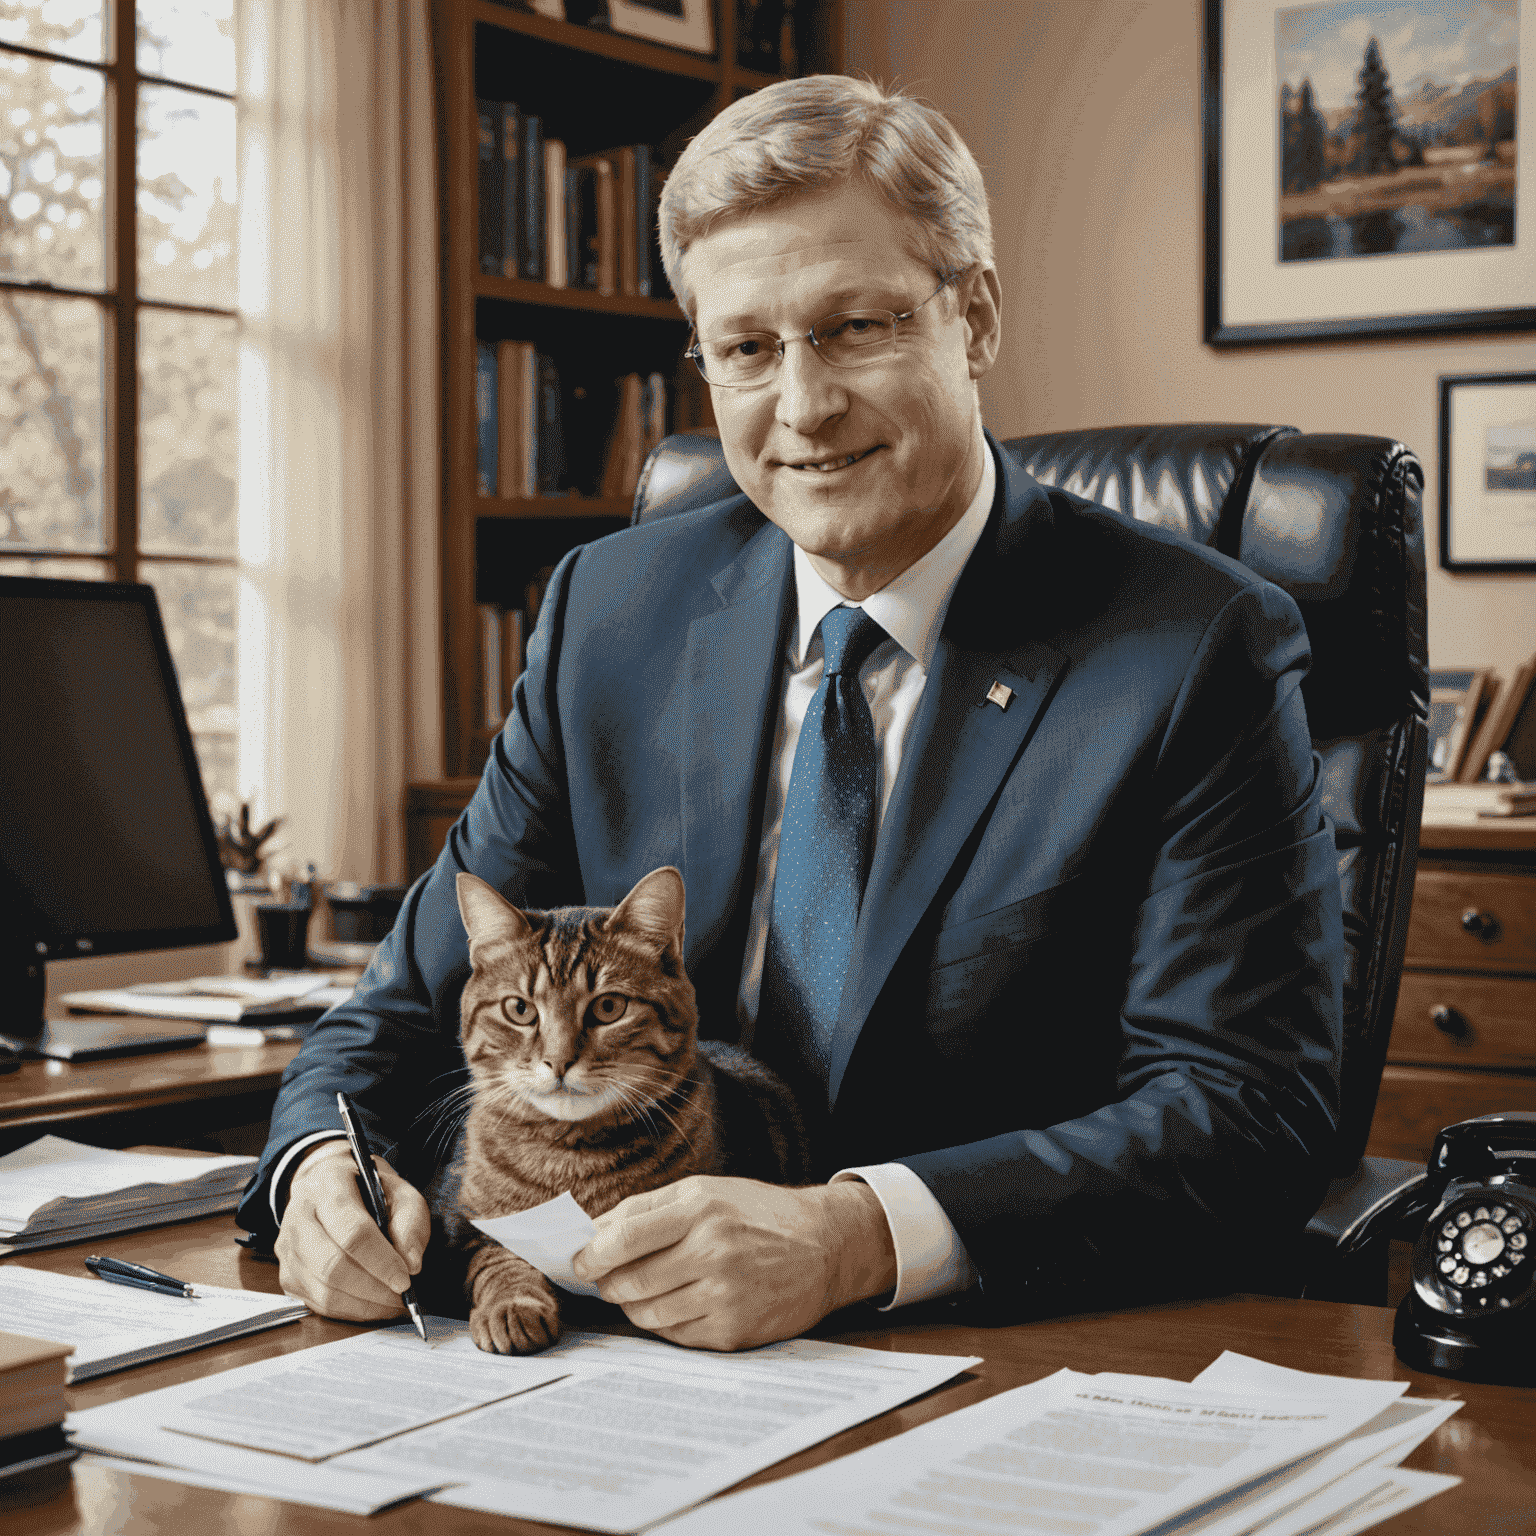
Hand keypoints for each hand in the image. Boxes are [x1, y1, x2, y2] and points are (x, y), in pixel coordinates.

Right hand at [275, 1139, 430, 1320]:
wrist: (330, 1187)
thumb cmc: (368, 1191)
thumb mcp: (400, 1192)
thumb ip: (410, 1222)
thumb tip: (411, 1264)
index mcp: (329, 1185)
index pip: (352, 1231)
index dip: (381, 1260)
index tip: (405, 1279)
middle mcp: (300, 1215)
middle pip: (332, 1265)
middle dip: (373, 1288)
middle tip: (401, 1296)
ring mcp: (288, 1247)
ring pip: (323, 1291)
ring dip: (363, 1305)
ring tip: (391, 1301)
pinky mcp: (287, 1274)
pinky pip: (318, 1304)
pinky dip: (350, 1311)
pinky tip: (371, 1303)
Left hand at [571, 1176, 896, 1351]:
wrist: (825, 1247)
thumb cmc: (756, 1213)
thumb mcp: (705, 1192)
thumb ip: (646, 1210)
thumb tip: (591, 1233)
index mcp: (701, 1209)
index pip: (625, 1237)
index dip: (591, 1254)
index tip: (577, 1261)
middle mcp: (713, 1252)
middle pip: (629, 1282)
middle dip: (607, 1284)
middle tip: (604, 1279)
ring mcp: (725, 1295)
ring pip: (647, 1314)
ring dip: (632, 1305)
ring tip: (639, 1290)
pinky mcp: (734, 1331)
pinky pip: (675, 1335)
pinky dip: (663, 1322)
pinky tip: (674, 1303)